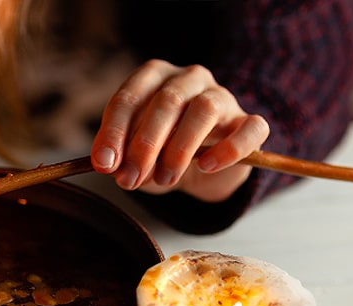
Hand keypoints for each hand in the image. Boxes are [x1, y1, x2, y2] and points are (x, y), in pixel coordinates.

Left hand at [91, 59, 269, 201]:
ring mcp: (222, 96)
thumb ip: (122, 157)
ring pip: (204, 110)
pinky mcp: (248, 122)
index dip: (114, 131)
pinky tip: (207, 166)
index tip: (104, 164)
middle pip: (166, 102)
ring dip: (179, 149)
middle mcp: (188, 79)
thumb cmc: (161, 153)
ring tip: (165, 179)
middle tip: (129, 179)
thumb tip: (110, 166)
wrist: (202, 169)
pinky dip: (227, 150)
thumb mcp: (135, 155)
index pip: (130, 97)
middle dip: (144, 145)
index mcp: (154, 78)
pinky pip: (249, 129)